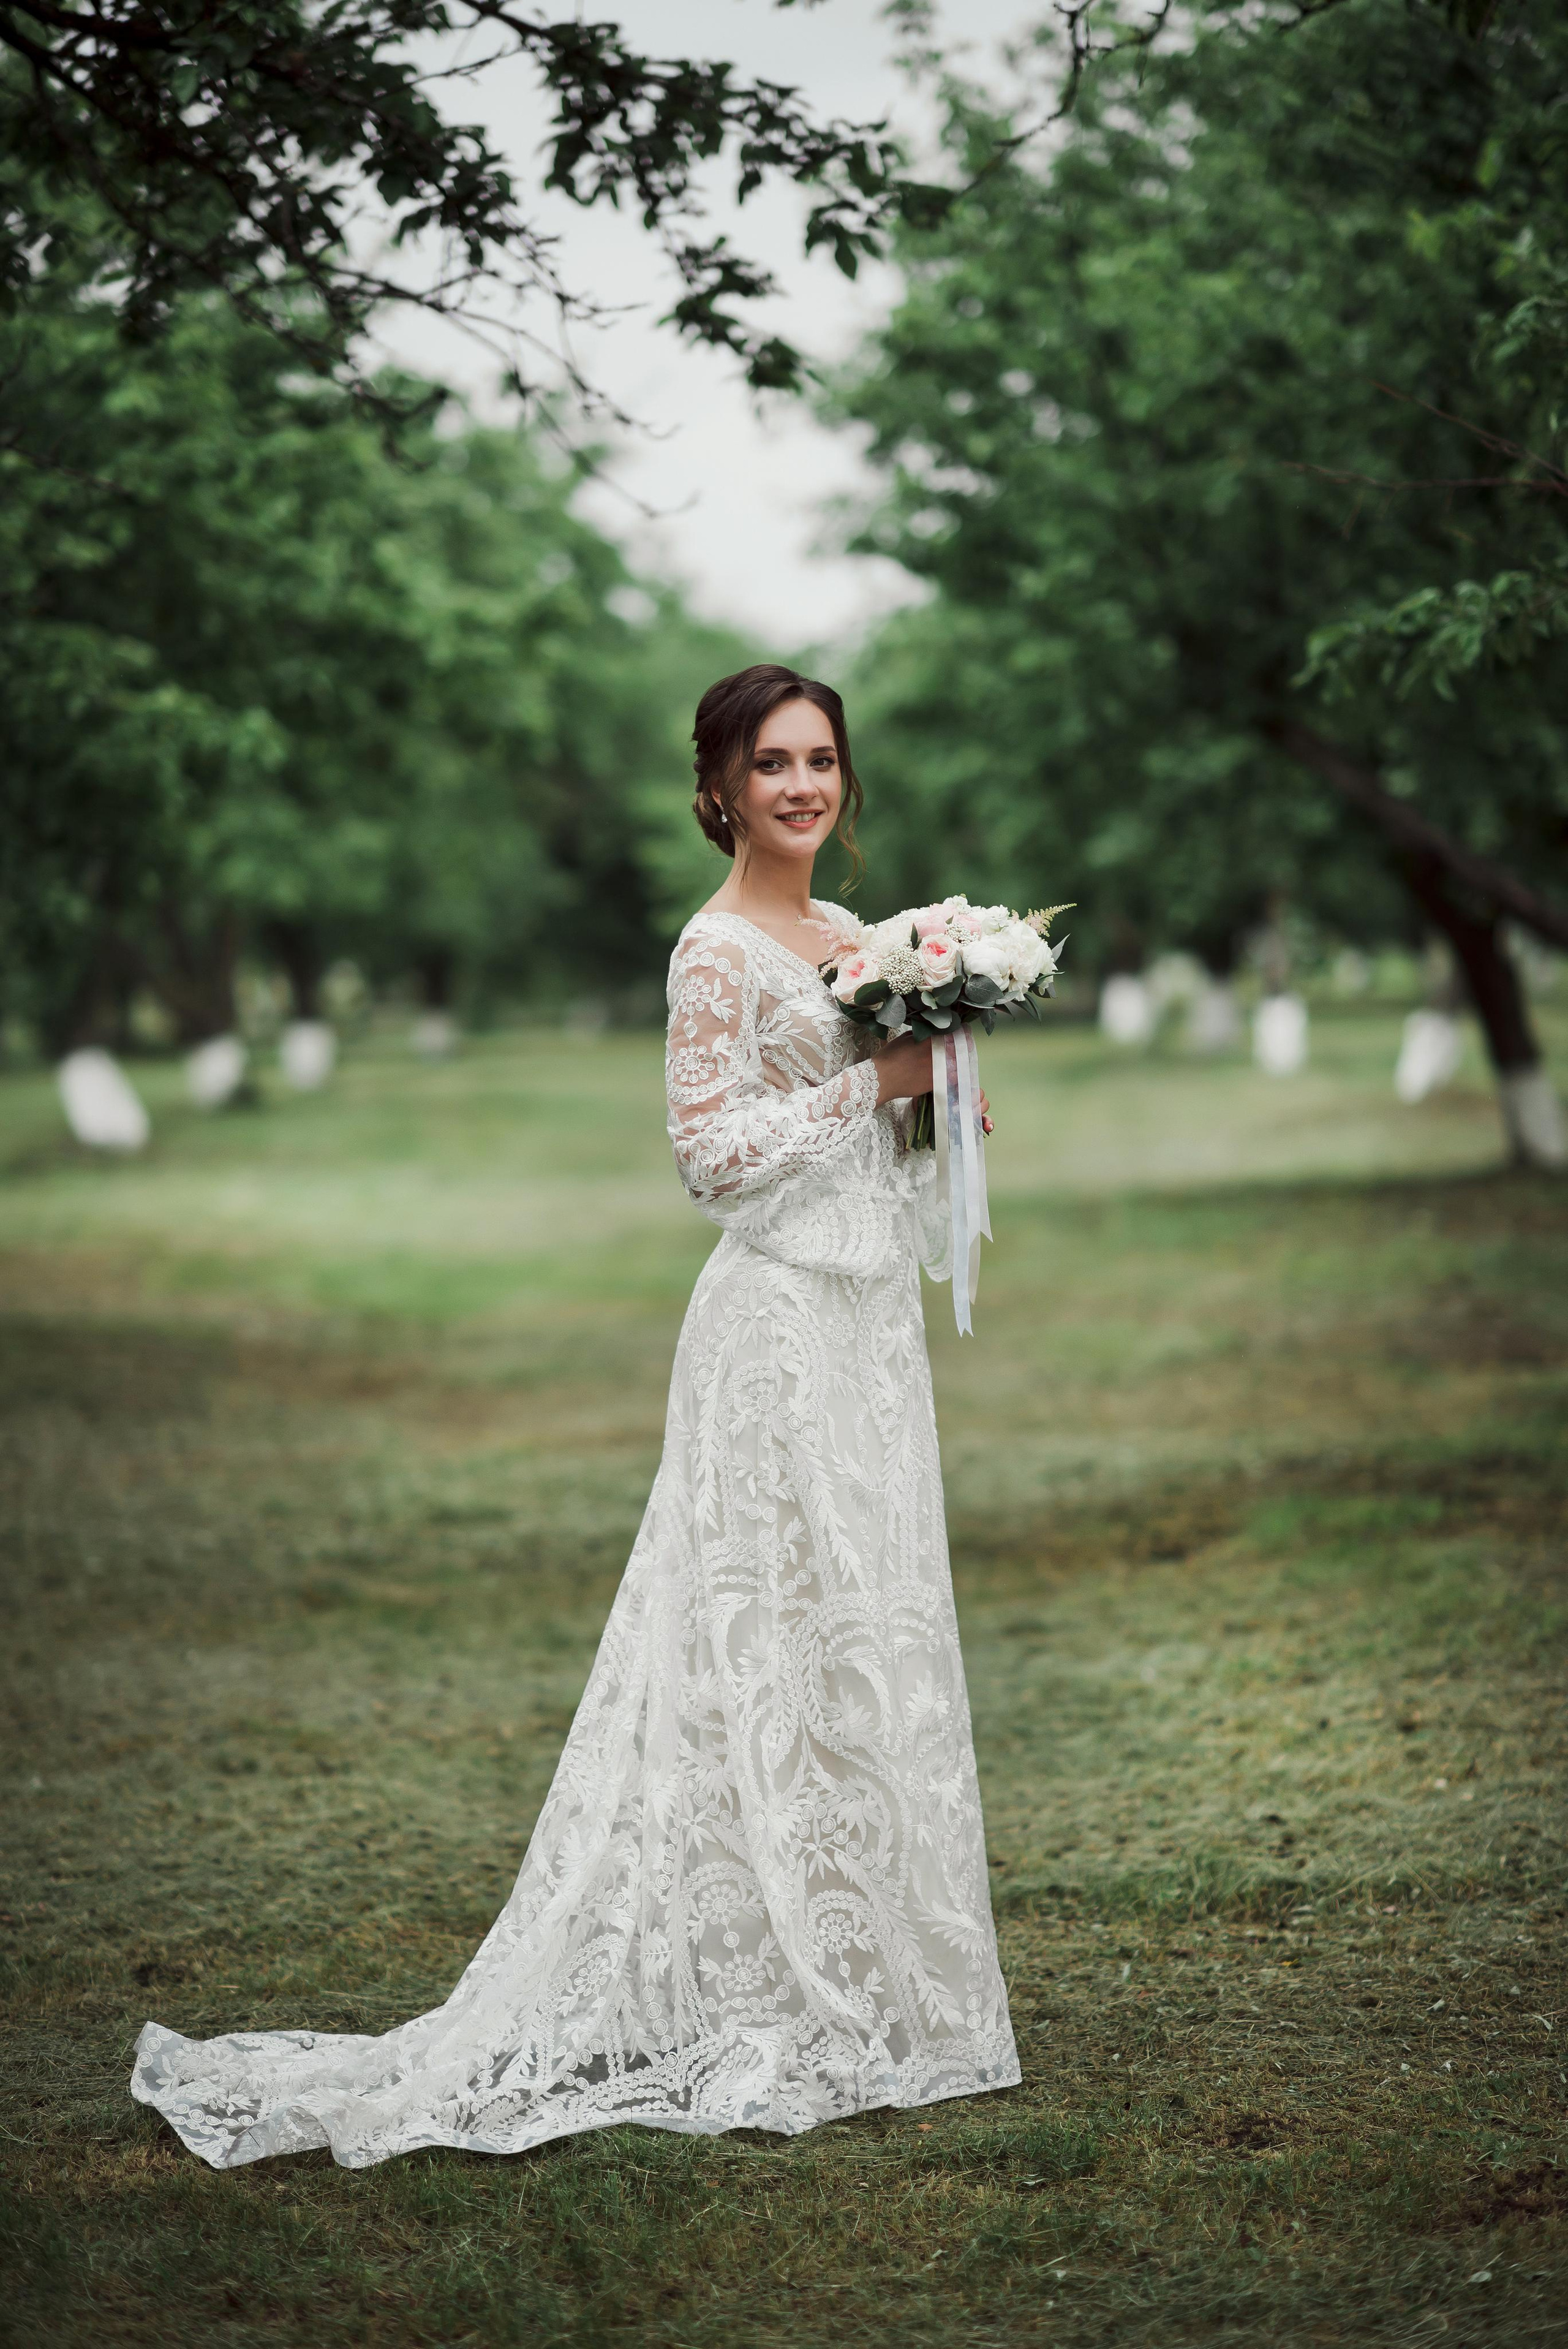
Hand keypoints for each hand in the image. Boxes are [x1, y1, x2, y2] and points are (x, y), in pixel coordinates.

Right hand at [872, 1035, 995, 1131]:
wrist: (881, 1079)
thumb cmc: (888, 1057)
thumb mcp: (903, 1038)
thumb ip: (919, 1034)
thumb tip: (930, 1033)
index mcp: (927, 1040)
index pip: (949, 1034)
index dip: (956, 1034)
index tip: (962, 1033)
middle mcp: (935, 1053)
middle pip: (955, 1049)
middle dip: (960, 1048)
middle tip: (965, 1047)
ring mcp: (936, 1069)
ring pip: (955, 1064)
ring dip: (959, 1063)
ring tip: (962, 1062)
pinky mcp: (934, 1083)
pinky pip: (949, 1079)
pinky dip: (953, 1077)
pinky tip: (955, 1076)